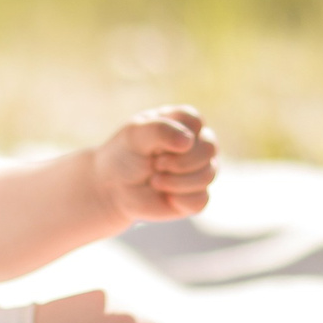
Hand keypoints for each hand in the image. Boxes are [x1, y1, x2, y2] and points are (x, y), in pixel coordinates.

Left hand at [93, 107, 218, 223]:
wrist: (113, 189)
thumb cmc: (125, 156)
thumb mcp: (134, 135)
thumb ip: (159, 130)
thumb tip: (188, 142)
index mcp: (183, 122)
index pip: (195, 122)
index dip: (176, 135)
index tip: (154, 144)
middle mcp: (197, 144)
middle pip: (209, 148)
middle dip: (179, 161)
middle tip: (156, 164)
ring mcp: (200, 170)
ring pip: (208, 175)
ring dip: (175, 182)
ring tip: (155, 181)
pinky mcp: (197, 196)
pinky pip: (201, 200)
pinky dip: (178, 200)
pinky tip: (165, 196)